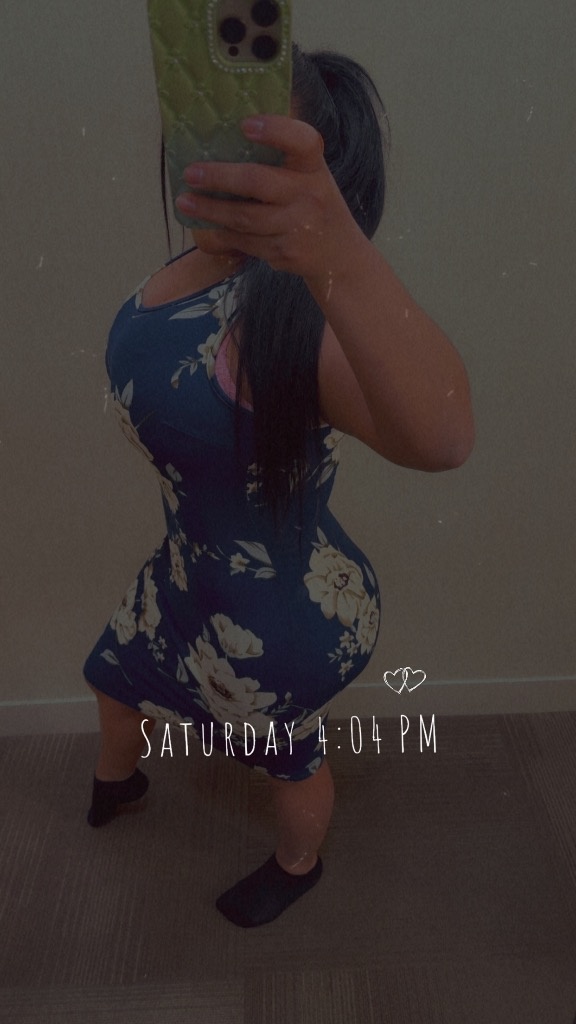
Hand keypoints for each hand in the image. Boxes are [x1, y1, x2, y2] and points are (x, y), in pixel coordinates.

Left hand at [175, 115, 360, 279]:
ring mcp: (298, 227)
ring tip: (185, 202)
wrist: (339, 256)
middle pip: (257, 182)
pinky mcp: (285, 253)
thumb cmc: (314, 204)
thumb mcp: (311, 176)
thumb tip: (227, 137)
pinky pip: (246, 241)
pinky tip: (207, 224)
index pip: (303, 142)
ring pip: (244, 218)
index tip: (245, 125)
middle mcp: (309, 195)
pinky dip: (223, 232)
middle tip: (190, 173)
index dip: (275, 130)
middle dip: (219, 177)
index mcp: (315, 168)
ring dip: (210, 210)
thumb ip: (283, 158)